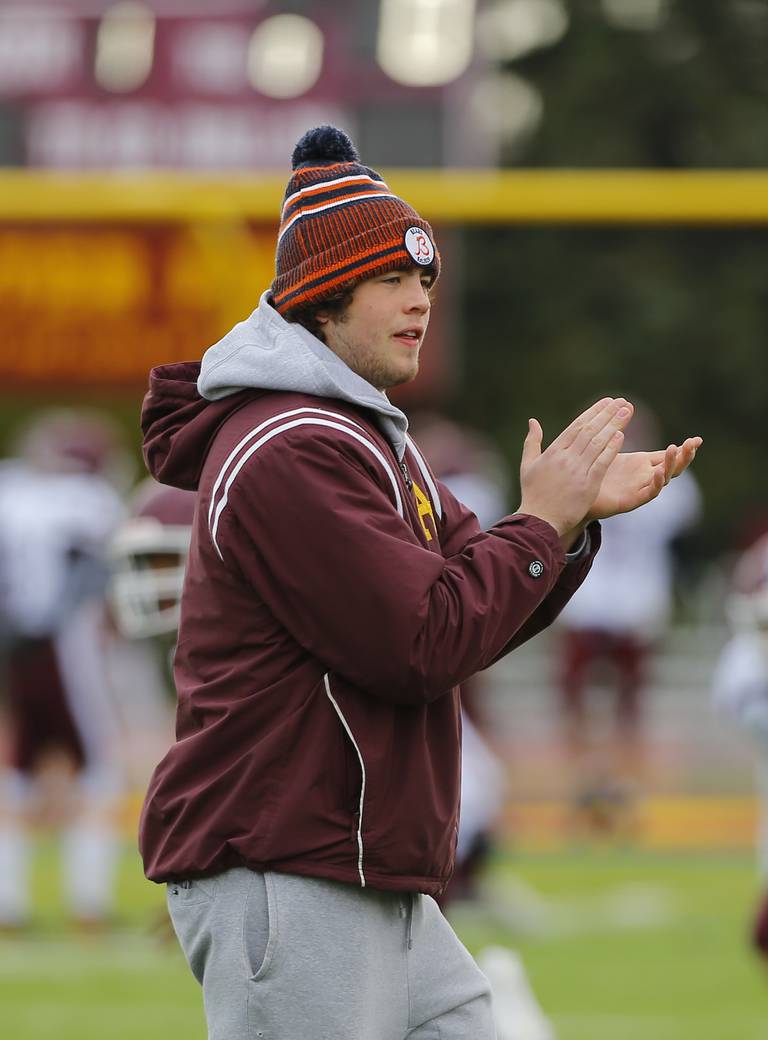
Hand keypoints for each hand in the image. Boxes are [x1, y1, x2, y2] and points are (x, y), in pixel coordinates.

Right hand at [518, 397, 633, 535]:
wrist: (539, 521)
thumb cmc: (533, 494)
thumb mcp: (528, 465)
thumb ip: (532, 442)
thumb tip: (532, 421)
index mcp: (553, 452)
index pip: (576, 426)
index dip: (593, 412)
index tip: (606, 402)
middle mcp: (565, 458)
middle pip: (590, 430)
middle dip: (607, 414)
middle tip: (621, 402)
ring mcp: (577, 471)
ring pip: (598, 443)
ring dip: (614, 425)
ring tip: (626, 412)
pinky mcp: (588, 485)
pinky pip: (602, 462)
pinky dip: (611, 448)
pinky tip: (621, 435)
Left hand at [587, 436, 701, 519]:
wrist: (578, 492)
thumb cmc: (595, 469)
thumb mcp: (610, 445)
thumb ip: (619, 428)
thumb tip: (626, 403)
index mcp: (644, 463)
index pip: (670, 455)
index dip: (685, 449)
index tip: (698, 439)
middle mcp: (646, 476)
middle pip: (674, 467)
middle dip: (685, 455)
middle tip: (693, 443)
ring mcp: (640, 489)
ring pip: (664, 479)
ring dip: (671, 465)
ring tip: (673, 449)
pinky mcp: (631, 501)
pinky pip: (649, 493)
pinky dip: (656, 483)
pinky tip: (658, 472)